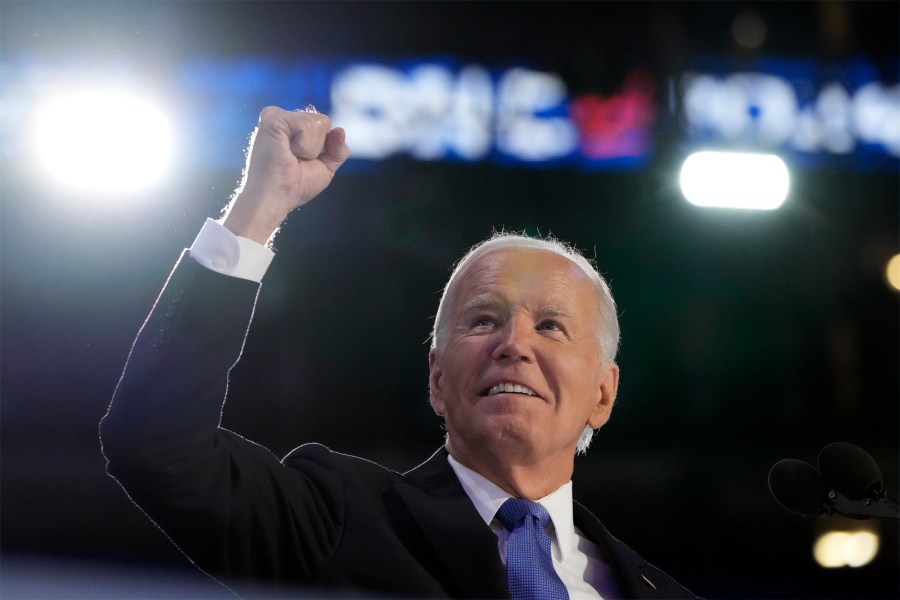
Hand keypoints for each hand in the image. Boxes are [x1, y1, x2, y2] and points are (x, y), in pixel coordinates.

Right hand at [222, 106, 349, 244]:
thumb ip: (337, 149)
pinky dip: (303, 145)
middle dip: (318, 147)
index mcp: (293, 128)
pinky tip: (287, 152)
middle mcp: (284, 119)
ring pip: (318, 123)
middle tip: (295, 160)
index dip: (323, 147)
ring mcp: (276, 115)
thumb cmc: (294, 186)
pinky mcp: (272, 117)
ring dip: (310, 148)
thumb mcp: (325, 167)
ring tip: (290, 157)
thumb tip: (340, 130)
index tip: (303, 161)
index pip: (324, 125)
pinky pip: (307, 125)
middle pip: (324, 122)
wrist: (277, 197)